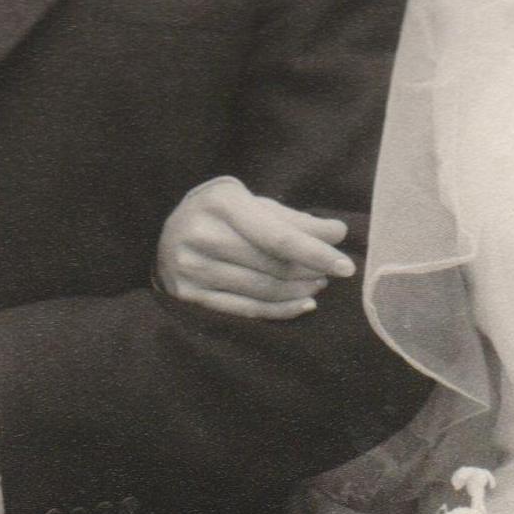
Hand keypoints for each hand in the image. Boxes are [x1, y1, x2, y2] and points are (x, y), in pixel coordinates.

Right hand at [155, 176, 355, 319]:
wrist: (168, 231)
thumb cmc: (221, 213)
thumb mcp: (253, 203)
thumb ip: (294, 220)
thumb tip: (338, 233)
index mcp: (221, 203)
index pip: (277, 237)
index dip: (315, 253)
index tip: (345, 266)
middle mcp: (201, 235)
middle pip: (272, 266)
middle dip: (310, 272)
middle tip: (332, 272)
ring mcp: (192, 268)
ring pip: (262, 291)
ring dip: (298, 291)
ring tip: (317, 285)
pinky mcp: (189, 295)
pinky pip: (246, 310)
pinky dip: (280, 310)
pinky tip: (302, 304)